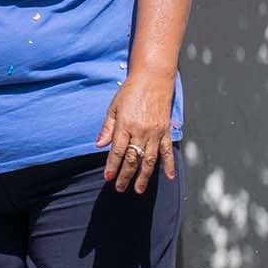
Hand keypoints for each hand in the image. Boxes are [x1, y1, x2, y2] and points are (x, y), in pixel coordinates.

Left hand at [97, 73, 177, 194]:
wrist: (153, 78)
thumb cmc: (131, 91)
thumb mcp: (114, 107)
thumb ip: (107, 128)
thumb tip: (99, 145)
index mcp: (125, 125)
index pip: (118, 151)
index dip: (112, 166)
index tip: (108, 178)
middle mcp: (141, 131)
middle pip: (133, 159)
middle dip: (125, 176)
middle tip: (120, 188)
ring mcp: (155, 132)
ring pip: (150, 160)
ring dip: (144, 176)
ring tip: (138, 189)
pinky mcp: (165, 131)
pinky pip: (167, 151)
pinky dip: (169, 165)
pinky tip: (169, 177)